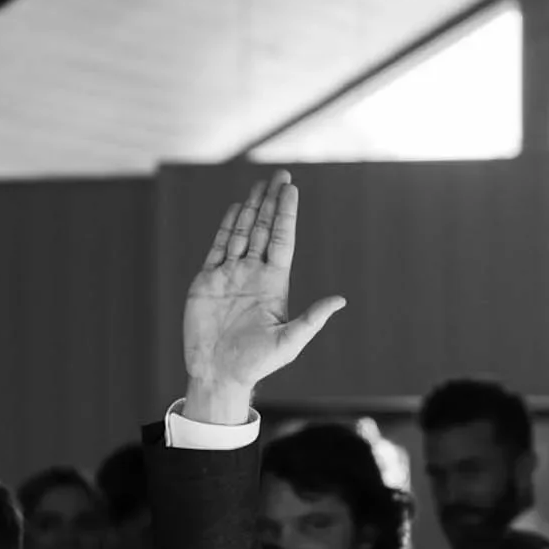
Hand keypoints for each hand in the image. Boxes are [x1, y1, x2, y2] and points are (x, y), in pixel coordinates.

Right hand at [180, 172, 346, 421]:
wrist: (218, 373)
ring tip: (260, 185)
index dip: (286, 215)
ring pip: (242, 233)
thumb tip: (340, 300)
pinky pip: (218, 247)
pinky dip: (227, 227)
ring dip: (251, 209)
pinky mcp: (207, 280)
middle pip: (264, 229)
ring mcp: (230, 274)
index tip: (291, 190)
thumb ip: (312, 319)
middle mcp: (253, 274)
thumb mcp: (289, 342)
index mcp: (274, 284)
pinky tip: (236, 209)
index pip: (282, 240)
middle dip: (271, 202)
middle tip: (280, 175)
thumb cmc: (256, 363)